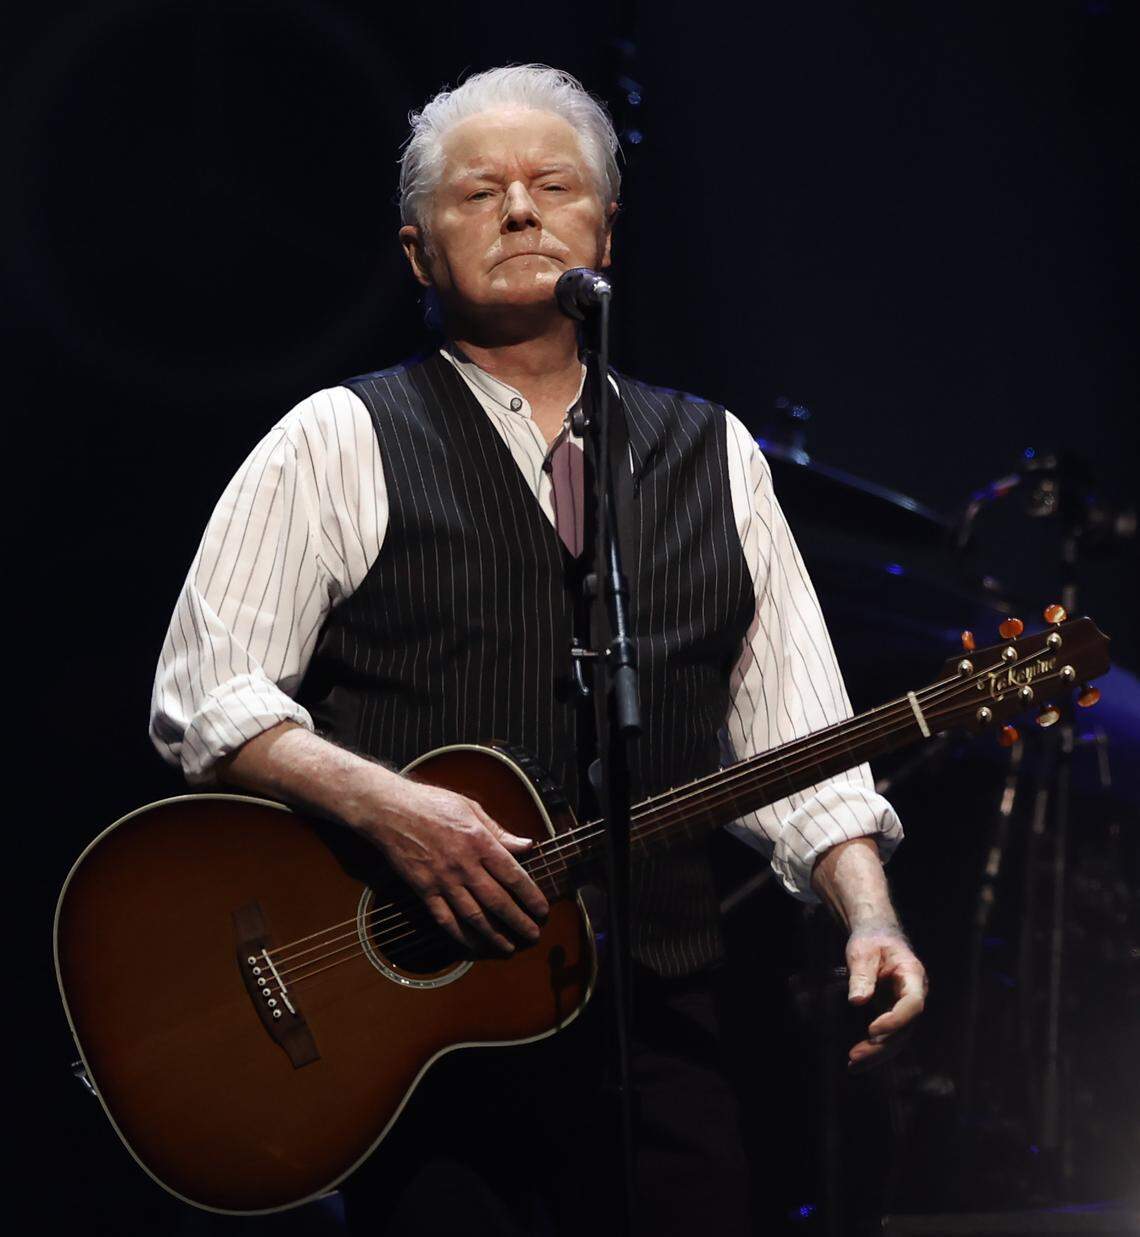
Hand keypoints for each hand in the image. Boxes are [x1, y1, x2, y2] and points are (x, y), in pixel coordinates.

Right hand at [356, 776, 549, 955]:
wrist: (390, 810)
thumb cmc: (432, 804)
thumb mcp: (471, 807)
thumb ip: (499, 831)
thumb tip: (527, 846)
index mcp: (479, 841)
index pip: (513, 875)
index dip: (530, 896)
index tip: (542, 910)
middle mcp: (464, 865)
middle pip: (497, 901)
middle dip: (518, 922)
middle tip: (533, 936)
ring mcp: (443, 880)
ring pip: (473, 916)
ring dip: (494, 935)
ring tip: (509, 948)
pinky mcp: (424, 890)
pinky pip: (445, 919)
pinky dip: (461, 936)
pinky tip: (474, 945)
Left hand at [845, 924, 927, 1073]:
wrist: (877, 936)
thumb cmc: (872, 940)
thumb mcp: (862, 951)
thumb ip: (861, 974)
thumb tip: (857, 1001)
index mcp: (913, 976)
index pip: (913, 1004)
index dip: (896, 1020)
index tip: (871, 1030)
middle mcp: (915, 996)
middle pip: (905, 1028)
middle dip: (882, 1046)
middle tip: (855, 1056)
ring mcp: (905, 1007)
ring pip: (898, 1038)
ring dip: (877, 1054)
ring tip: (852, 1066)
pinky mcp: (894, 1015)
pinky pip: (889, 1036)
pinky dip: (874, 1050)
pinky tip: (856, 1062)